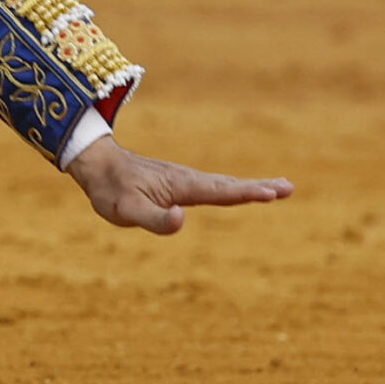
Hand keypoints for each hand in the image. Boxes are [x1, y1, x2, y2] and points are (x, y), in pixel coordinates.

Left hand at [64, 136, 292, 234]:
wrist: (96, 164)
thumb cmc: (109, 190)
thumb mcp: (126, 211)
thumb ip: (154, 218)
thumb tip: (182, 219)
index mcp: (181, 186)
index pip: (220, 191)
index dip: (246, 193)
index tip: (272, 192)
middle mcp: (187, 179)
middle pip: (229, 185)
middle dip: (259, 187)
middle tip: (288, 188)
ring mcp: (184, 179)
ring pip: (224, 183)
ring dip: (251, 185)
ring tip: (278, 187)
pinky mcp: (179, 182)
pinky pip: (213, 185)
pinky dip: (233, 186)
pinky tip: (240, 190)